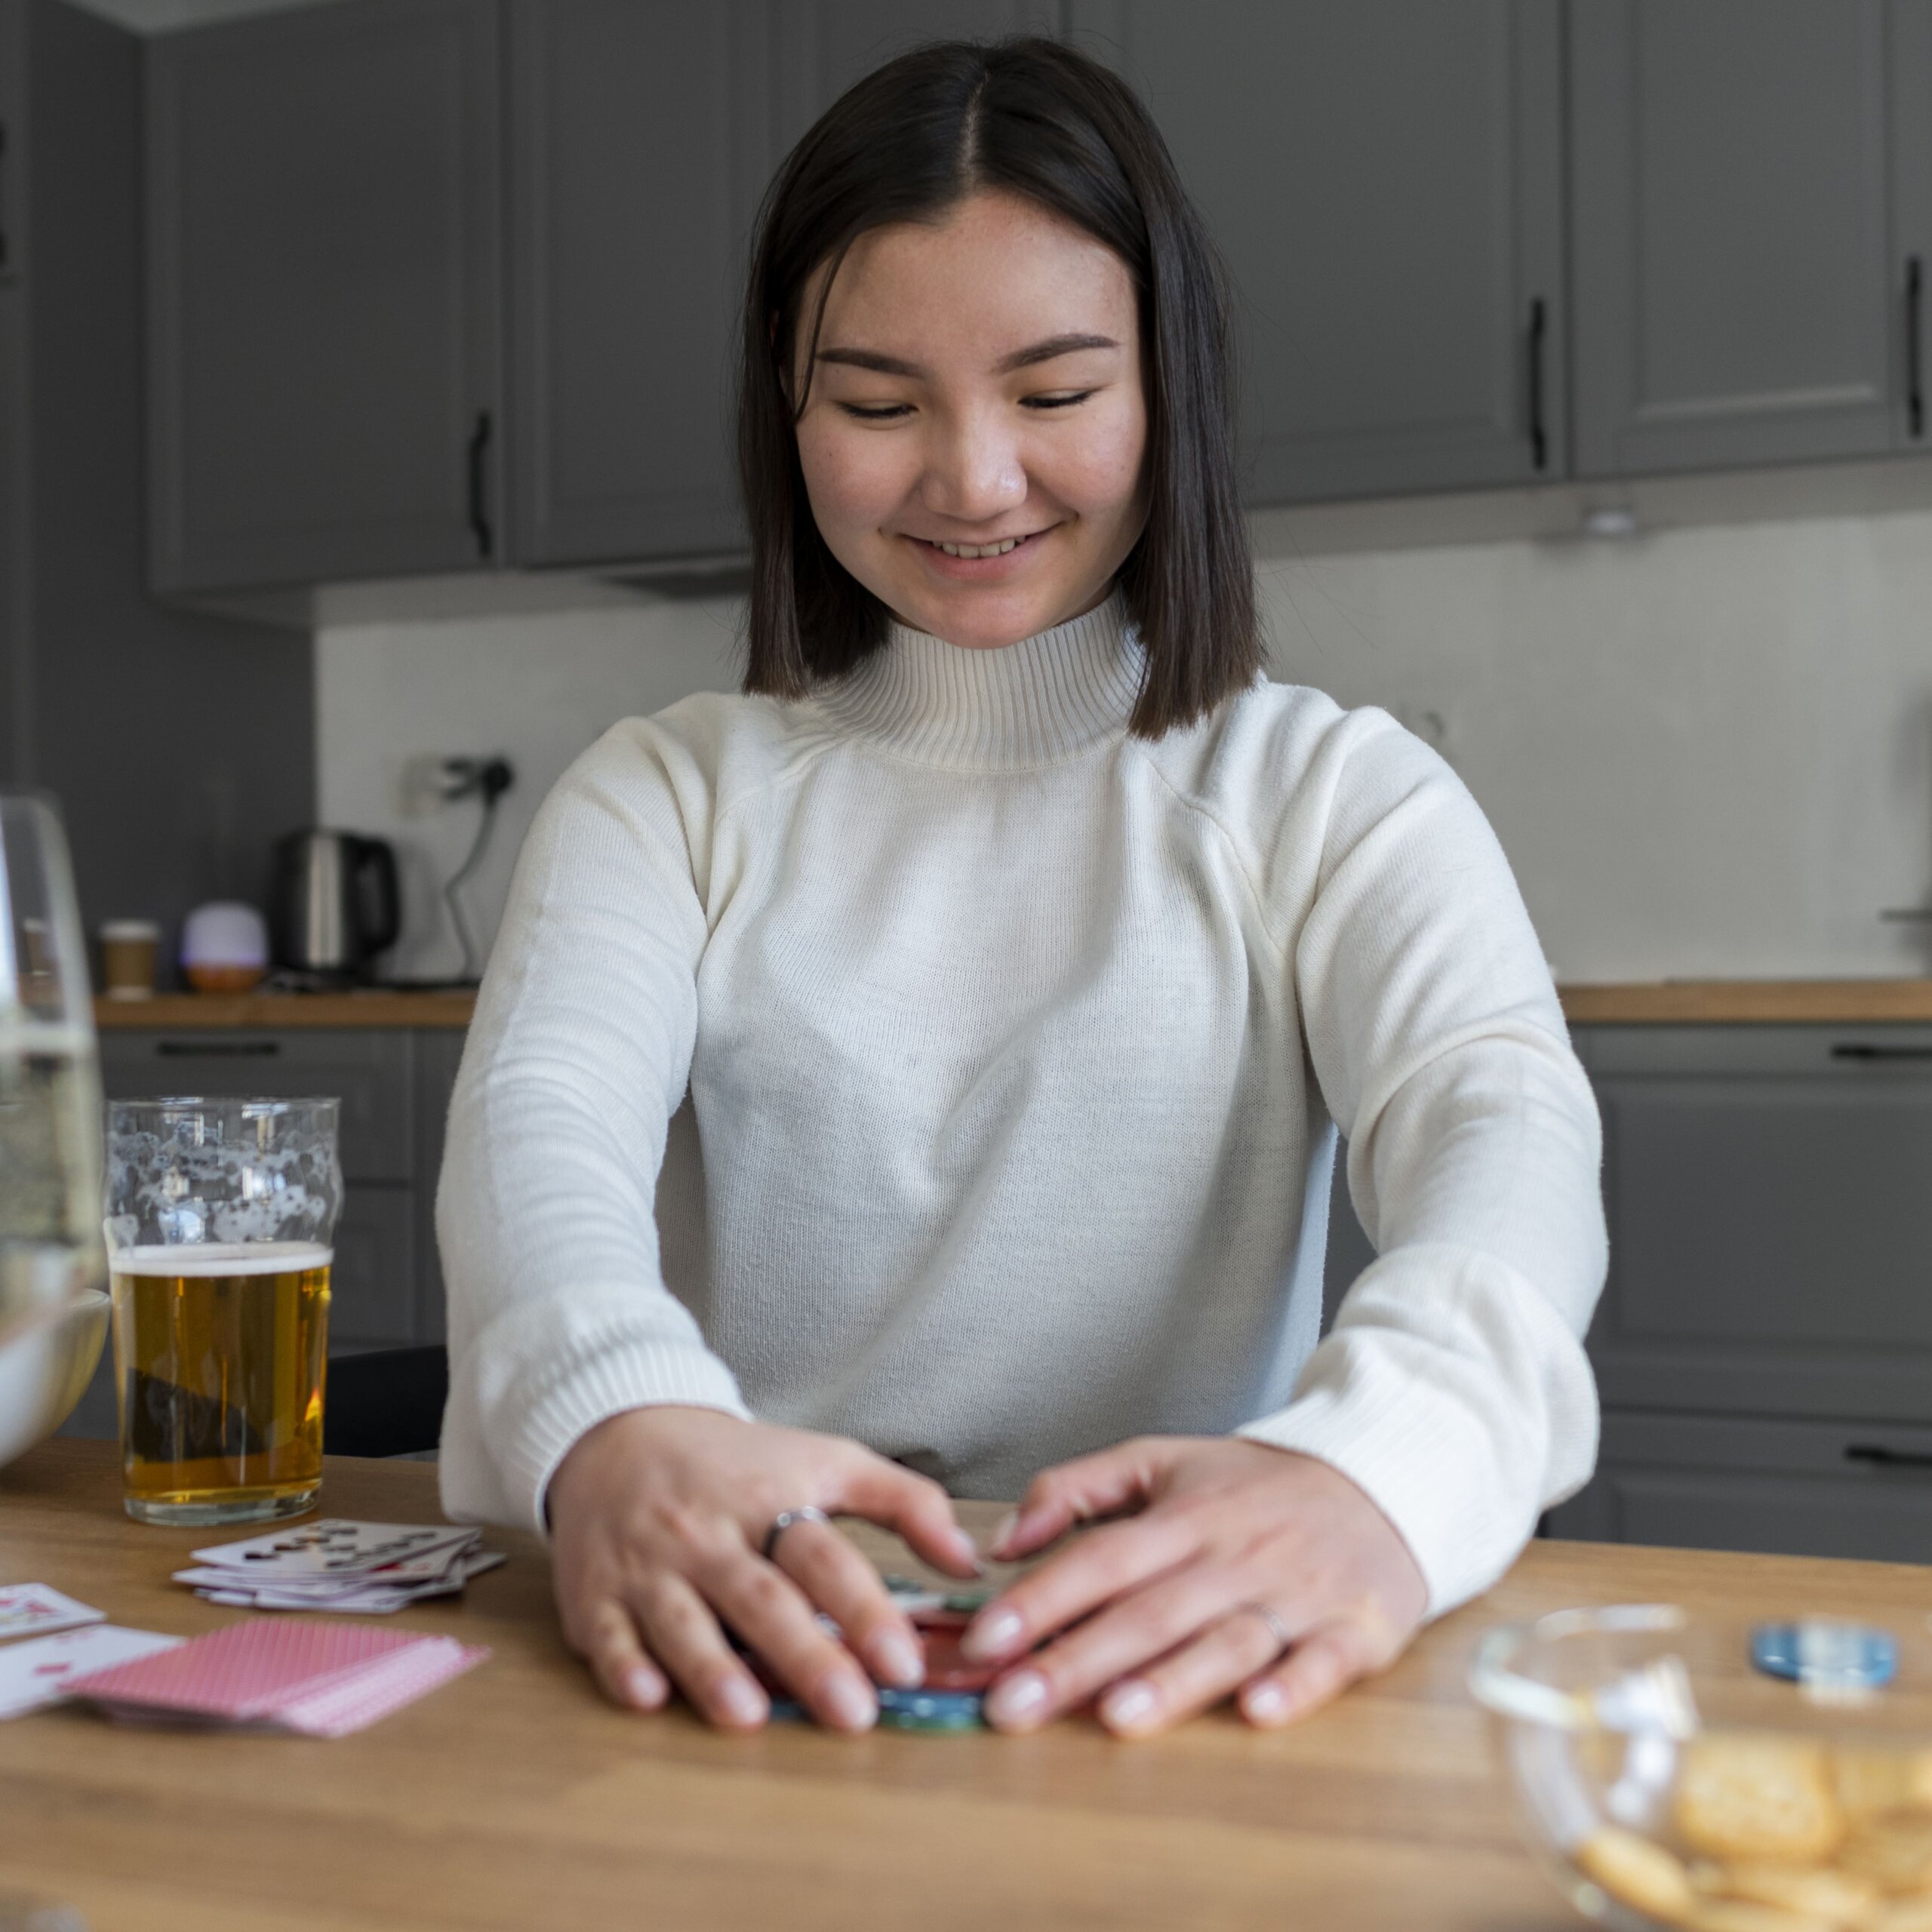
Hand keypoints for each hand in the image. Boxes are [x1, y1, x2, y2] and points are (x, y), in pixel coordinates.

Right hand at [546, 1405, 981, 1732]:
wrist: (621, 1431)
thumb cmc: (738, 1463)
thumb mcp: (824, 1459)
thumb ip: (903, 1502)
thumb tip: (969, 1562)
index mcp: (769, 1500)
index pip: (823, 1556)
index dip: (864, 1608)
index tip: (903, 1662)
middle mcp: (709, 1534)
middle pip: (762, 1596)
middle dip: (806, 1655)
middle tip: (852, 1713)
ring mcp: (649, 1565)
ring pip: (683, 1618)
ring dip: (713, 1668)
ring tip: (749, 1714)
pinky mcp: (595, 1592)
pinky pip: (607, 1632)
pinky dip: (624, 1665)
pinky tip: (646, 1695)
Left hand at [959, 1438, 1426, 1737]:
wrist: (1379, 1478)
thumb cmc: (1253, 1487)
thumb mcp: (1161, 1460)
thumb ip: (1076, 1489)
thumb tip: (1002, 1541)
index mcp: (1184, 1516)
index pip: (1099, 1559)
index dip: (1039, 1600)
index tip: (983, 1641)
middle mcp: (1233, 1556)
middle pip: (1148, 1611)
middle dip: (1076, 1660)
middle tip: (1012, 1705)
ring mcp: (1295, 1594)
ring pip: (1226, 1641)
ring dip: (1172, 1679)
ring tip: (1114, 1715)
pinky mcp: (1355, 1628)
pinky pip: (1324, 1662)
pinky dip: (1294, 1688)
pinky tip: (1258, 1712)